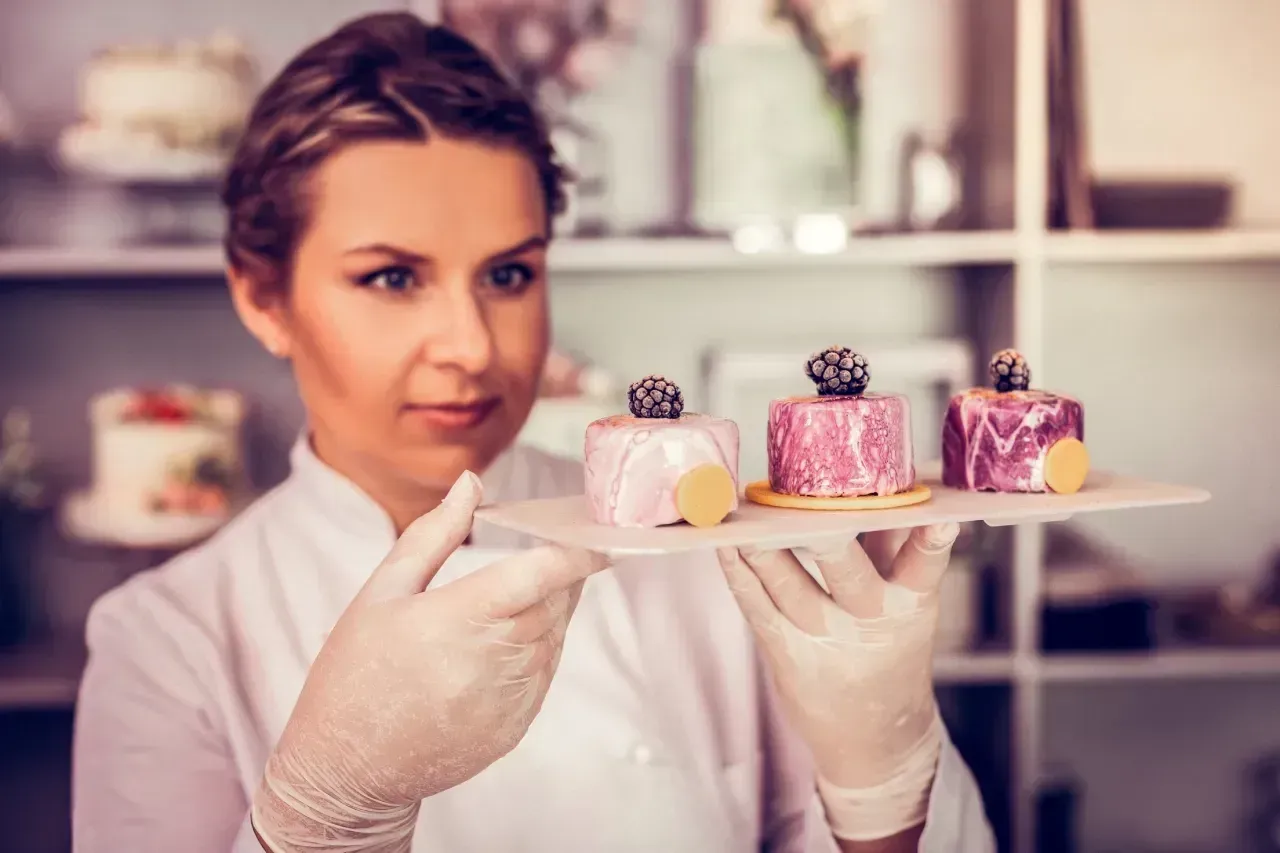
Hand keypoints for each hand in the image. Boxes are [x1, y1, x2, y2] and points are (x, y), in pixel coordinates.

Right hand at [251, 471, 608, 852]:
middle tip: (549, 551)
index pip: (543, 573)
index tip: (598, 533)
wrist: (346, 770)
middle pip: (555, 601)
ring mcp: (510, 698)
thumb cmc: (356, 674)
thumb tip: (471, 484)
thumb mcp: (381, 593)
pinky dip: (538, 649)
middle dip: (559, 574)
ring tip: (513, 600)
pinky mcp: (515, 726)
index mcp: (461, 616)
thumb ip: (432, 535)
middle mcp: (495, 658)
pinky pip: (545, 673)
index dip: (578, 551)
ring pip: (555, 636)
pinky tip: (502, 644)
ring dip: (549, 610)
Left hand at [716, 523, 959, 841]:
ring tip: (747, 514)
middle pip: (849, 574)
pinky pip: (755, 607)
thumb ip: (898, 545)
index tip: (939, 516)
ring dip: (766, 549)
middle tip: (810, 507)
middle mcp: (868, 620)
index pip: (924, 566)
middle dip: (830, 542)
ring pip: (790, 586)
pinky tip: (724, 543)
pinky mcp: (784, 651)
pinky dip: (738, 573)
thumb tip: (899, 482)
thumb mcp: (909, 600)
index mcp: (911, 603)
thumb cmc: (892, 649)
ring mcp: (823, 638)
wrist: (874, 736)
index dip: (931, 541)